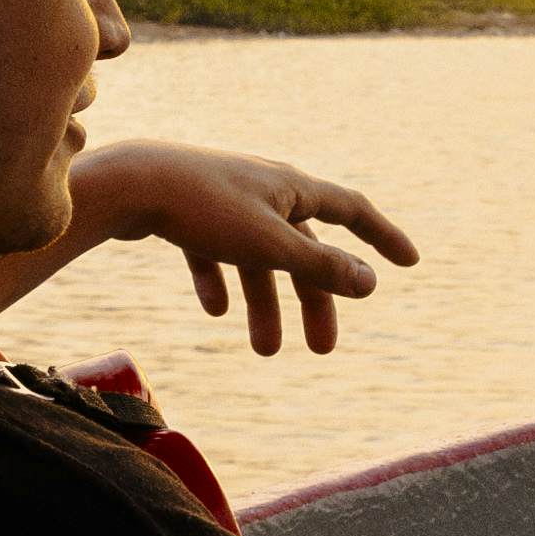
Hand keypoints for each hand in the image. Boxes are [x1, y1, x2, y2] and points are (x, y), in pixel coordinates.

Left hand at [78, 142, 422, 357]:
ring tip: (263, 351)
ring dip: (264, 304)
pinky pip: (216, 252)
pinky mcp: (189, 212)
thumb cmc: (201, 209)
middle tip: (321, 350)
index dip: (382, 236)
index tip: (409, 262)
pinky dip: (221, 281)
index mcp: (292, 187)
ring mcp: (226, 199)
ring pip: (258, 258)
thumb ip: (320, 266)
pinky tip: (215, 310)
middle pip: (303, 248)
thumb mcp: (269, 244)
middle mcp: (265, 188)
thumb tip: (371, 282)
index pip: (352, 210)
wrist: (125, 184)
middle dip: (313, 300)